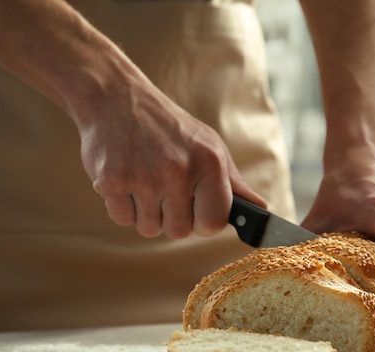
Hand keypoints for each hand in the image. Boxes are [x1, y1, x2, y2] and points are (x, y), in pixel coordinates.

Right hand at [77, 71, 264, 238]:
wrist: (116, 97)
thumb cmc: (169, 126)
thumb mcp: (210, 146)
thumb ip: (233, 182)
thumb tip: (261, 209)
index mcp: (209, 164)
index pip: (213, 223)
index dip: (204, 223)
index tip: (196, 211)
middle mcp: (178, 172)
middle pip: (178, 232)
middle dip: (171, 218)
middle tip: (165, 191)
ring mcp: (144, 178)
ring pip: (148, 229)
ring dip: (146, 213)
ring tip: (144, 181)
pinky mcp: (112, 181)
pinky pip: (122, 219)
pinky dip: (122, 206)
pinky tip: (126, 179)